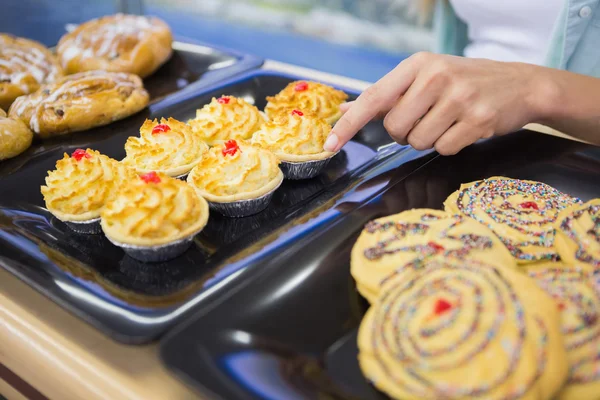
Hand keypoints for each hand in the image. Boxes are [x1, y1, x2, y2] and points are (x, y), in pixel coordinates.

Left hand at [324, 52, 546, 154]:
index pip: (373, 98)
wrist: (520, 85)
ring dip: (428, 139)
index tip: (330, 144)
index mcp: (417, 64)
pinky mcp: (478, 119)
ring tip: (448, 121)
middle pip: (395, 128)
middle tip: (427, 119)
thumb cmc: (464, 82)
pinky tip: (463, 128)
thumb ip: (385, 96)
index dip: (349, 125)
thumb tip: (344, 111)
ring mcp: (459, 97)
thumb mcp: (425, 78)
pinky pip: (444, 149)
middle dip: (405, 133)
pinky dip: (450, 145)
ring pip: (418, 142)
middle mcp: (436, 76)